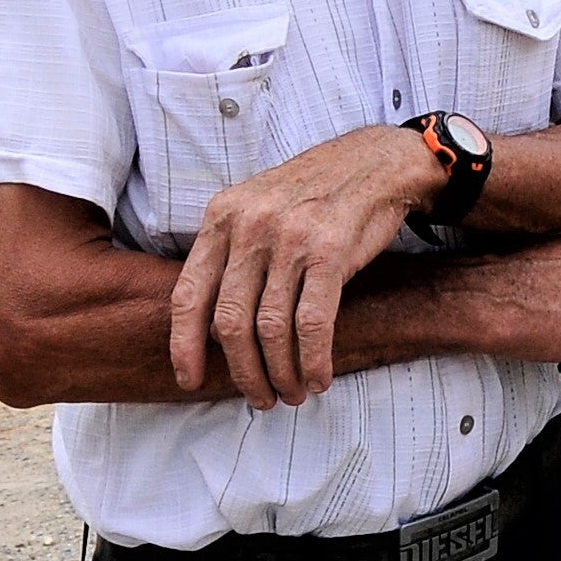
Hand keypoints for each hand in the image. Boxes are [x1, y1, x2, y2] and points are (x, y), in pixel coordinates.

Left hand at [169, 124, 447, 404]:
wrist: (375, 162)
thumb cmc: (314, 195)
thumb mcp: (256, 208)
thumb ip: (231, 255)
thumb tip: (214, 328)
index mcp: (221, 216)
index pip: (188, 294)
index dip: (185, 345)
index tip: (190, 379)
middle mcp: (249, 226)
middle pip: (230, 322)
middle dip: (244, 372)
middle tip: (260, 398)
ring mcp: (290, 237)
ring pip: (270, 329)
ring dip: (281, 373)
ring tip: (291, 394)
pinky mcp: (331, 250)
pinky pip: (312, 322)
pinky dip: (313, 359)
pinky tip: (319, 378)